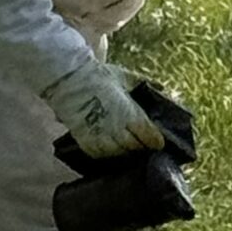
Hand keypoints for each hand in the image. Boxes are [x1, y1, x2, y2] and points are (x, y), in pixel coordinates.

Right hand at [47, 56, 164, 155]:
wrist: (69, 79)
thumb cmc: (99, 76)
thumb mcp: (125, 77)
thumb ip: (145, 83)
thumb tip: (162, 87)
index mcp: (130, 113)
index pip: (149, 136)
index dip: (156, 141)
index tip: (158, 141)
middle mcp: (117, 128)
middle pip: (136, 147)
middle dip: (141, 145)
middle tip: (142, 142)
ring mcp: (101, 136)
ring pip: (120, 153)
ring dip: (125, 150)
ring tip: (126, 144)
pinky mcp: (86, 141)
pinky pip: (102, 155)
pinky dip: (108, 152)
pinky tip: (110, 146)